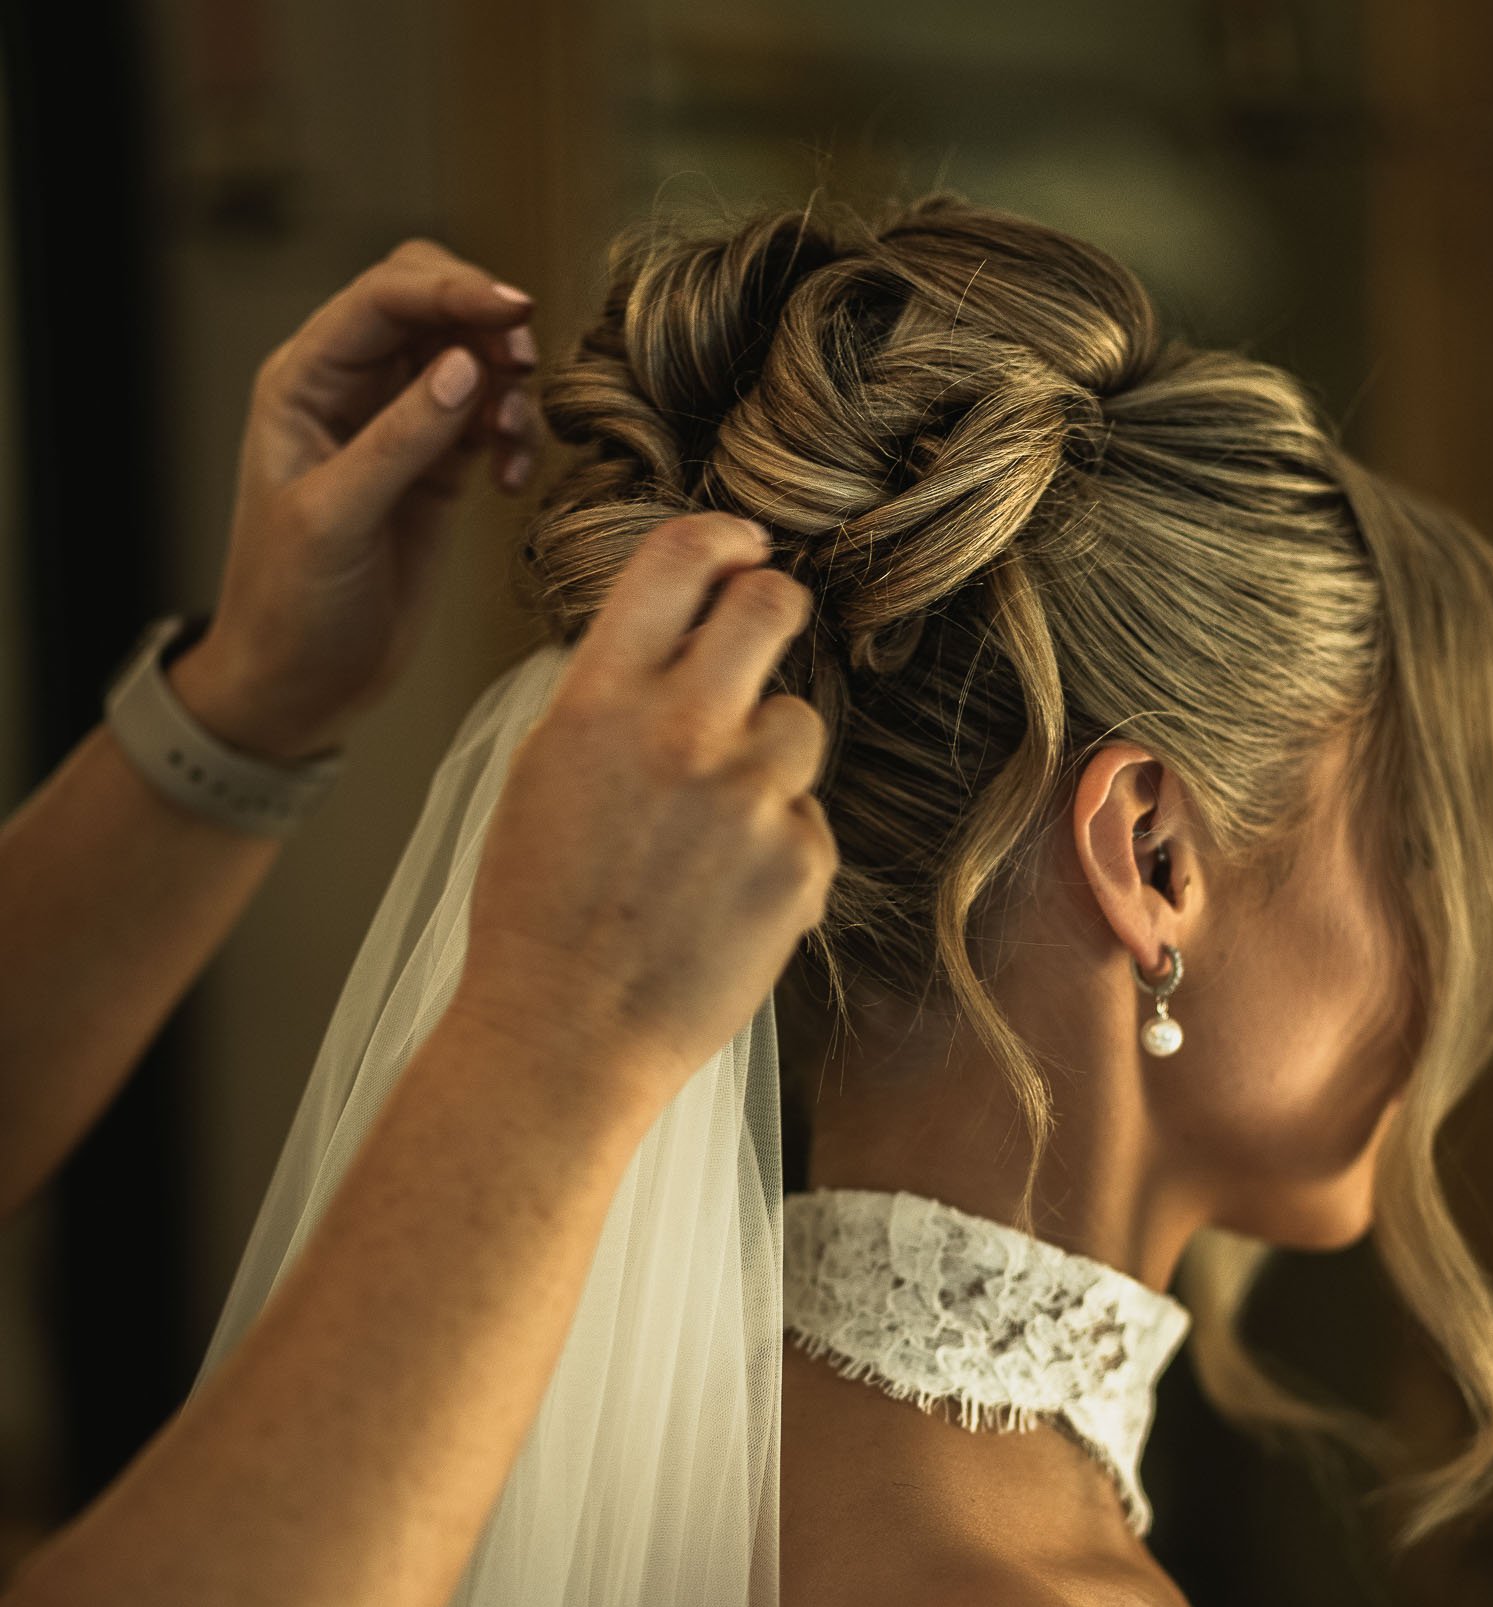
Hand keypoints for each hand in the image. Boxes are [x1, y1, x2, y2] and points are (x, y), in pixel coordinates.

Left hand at [169, 238, 548, 764]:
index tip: (516, 311)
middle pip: (432, 307)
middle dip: (485, 325)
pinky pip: (488, 421)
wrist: (300, 685)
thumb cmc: (289, 605)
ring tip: (511, 445)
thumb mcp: (335, 519)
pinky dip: (513, 437)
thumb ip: (399, 441)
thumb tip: (465, 366)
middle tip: (525, 369)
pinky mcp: (437, 473)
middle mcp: (351, 390)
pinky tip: (510, 482)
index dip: (452, 290)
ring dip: (507, 387)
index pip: (384, 297)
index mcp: (304, 380)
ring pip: (470, 360)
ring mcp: (398, 429)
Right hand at [449, 512, 837, 1119]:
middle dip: (774, 608)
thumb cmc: (540, 910)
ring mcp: (749, 798)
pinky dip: (776, 849)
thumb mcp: (544, 773)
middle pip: (771, 607)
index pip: (677, 561)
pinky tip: (720, 898)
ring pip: (799, 724)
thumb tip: (683, 633)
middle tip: (765, 634)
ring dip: (768, 758)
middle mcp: (679, 733)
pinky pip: (806, 820)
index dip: (723, 538)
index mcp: (598, 701)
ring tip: (707, 832)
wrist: (564, 1035)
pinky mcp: (799, 863)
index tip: (744, 545)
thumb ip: (612, 696)